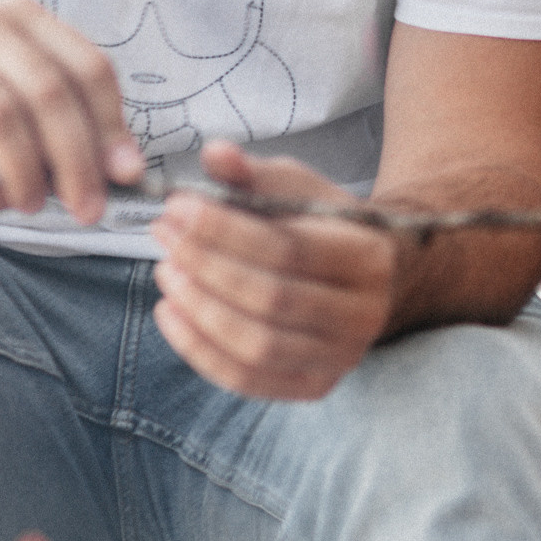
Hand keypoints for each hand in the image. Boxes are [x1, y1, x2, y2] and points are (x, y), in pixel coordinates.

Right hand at [0, 0, 140, 219]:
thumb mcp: (4, 71)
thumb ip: (60, 107)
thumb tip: (119, 167)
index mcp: (21, 16)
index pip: (88, 68)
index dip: (112, 124)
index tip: (124, 173)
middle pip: (51, 96)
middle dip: (79, 161)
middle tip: (88, 207)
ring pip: (4, 120)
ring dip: (28, 173)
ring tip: (33, 202)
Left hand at [150, 140, 399, 399]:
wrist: (376, 278)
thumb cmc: (325, 227)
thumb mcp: (299, 188)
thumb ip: (255, 173)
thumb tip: (215, 154)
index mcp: (368, 254)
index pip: (288, 248)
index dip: (225, 230)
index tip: (177, 208)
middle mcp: (364, 312)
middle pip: (271, 298)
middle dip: (206, 267)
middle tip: (164, 236)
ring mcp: (342, 356)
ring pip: (257, 345)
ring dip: (199, 311)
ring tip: (166, 272)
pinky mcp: (317, 386)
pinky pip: (247, 379)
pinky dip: (199, 350)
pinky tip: (170, 313)